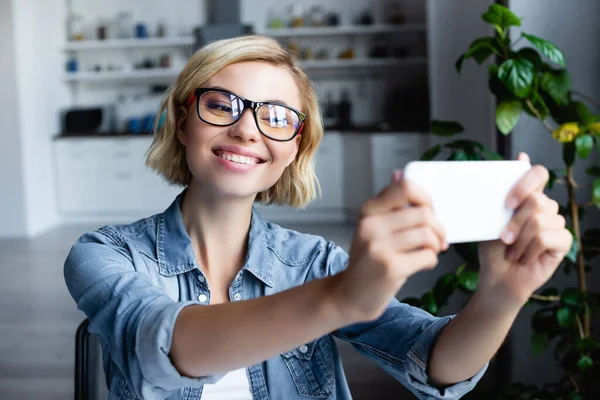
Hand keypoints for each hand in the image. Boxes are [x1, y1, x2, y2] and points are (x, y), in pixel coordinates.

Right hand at [332, 170, 447, 323]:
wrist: (348, 295)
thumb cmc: (367, 261)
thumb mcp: (371, 227)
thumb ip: (389, 204)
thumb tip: (399, 173)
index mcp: (368, 211)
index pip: (405, 187)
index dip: (425, 198)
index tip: (428, 212)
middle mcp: (371, 225)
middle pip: (424, 213)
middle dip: (438, 228)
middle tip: (436, 240)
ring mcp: (379, 246)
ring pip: (428, 234)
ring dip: (436, 246)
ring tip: (429, 252)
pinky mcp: (390, 267)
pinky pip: (427, 256)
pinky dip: (431, 261)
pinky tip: (421, 265)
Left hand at [478, 153, 572, 308]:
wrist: (496, 277)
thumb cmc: (493, 248)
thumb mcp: (493, 218)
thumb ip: (506, 192)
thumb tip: (522, 157)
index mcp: (528, 197)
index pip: (538, 174)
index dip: (524, 184)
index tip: (507, 204)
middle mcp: (545, 208)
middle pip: (537, 200)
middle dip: (515, 222)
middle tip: (504, 239)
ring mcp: (556, 224)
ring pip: (541, 220)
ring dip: (520, 240)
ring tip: (512, 252)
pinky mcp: (563, 242)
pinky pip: (548, 237)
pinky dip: (530, 249)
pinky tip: (525, 258)